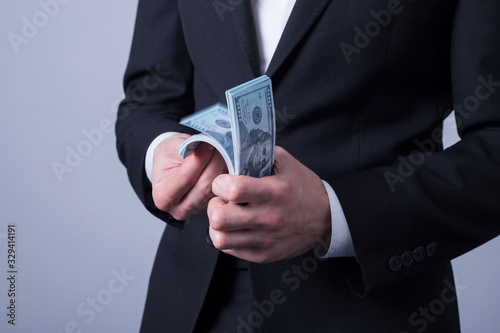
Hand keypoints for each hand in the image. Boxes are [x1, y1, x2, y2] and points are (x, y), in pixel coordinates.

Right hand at [152, 134, 226, 219]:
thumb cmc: (169, 156)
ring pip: (216, 188)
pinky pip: (222, 190)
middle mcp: (179, 208)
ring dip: (222, 167)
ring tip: (223, 149)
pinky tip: (226, 161)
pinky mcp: (210, 206)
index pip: (185, 179)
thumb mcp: (172, 147)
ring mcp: (196, 210)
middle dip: (214, 162)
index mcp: (162, 196)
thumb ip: (188, 148)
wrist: (171, 165)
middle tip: (220, 144)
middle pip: (204, 186)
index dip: (199, 160)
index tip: (208, 144)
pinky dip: (226, 174)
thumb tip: (208, 146)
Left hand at [207, 146, 331, 262]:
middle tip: (222, 201)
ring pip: (220, 239)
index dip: (219, 183)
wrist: (326, 218)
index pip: (233, 190)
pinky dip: (228, 238)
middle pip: (219, 218)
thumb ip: (259, 154)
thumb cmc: (304, 188)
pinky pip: (230, 250)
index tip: (223, 182)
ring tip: (227, 216)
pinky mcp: (264, 255)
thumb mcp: (285, 163)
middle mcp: (269, 217)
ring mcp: (266, 239)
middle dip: (214, 206)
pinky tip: (237, 228)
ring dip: (218, 225)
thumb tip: (234, 149)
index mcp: (274, 192)